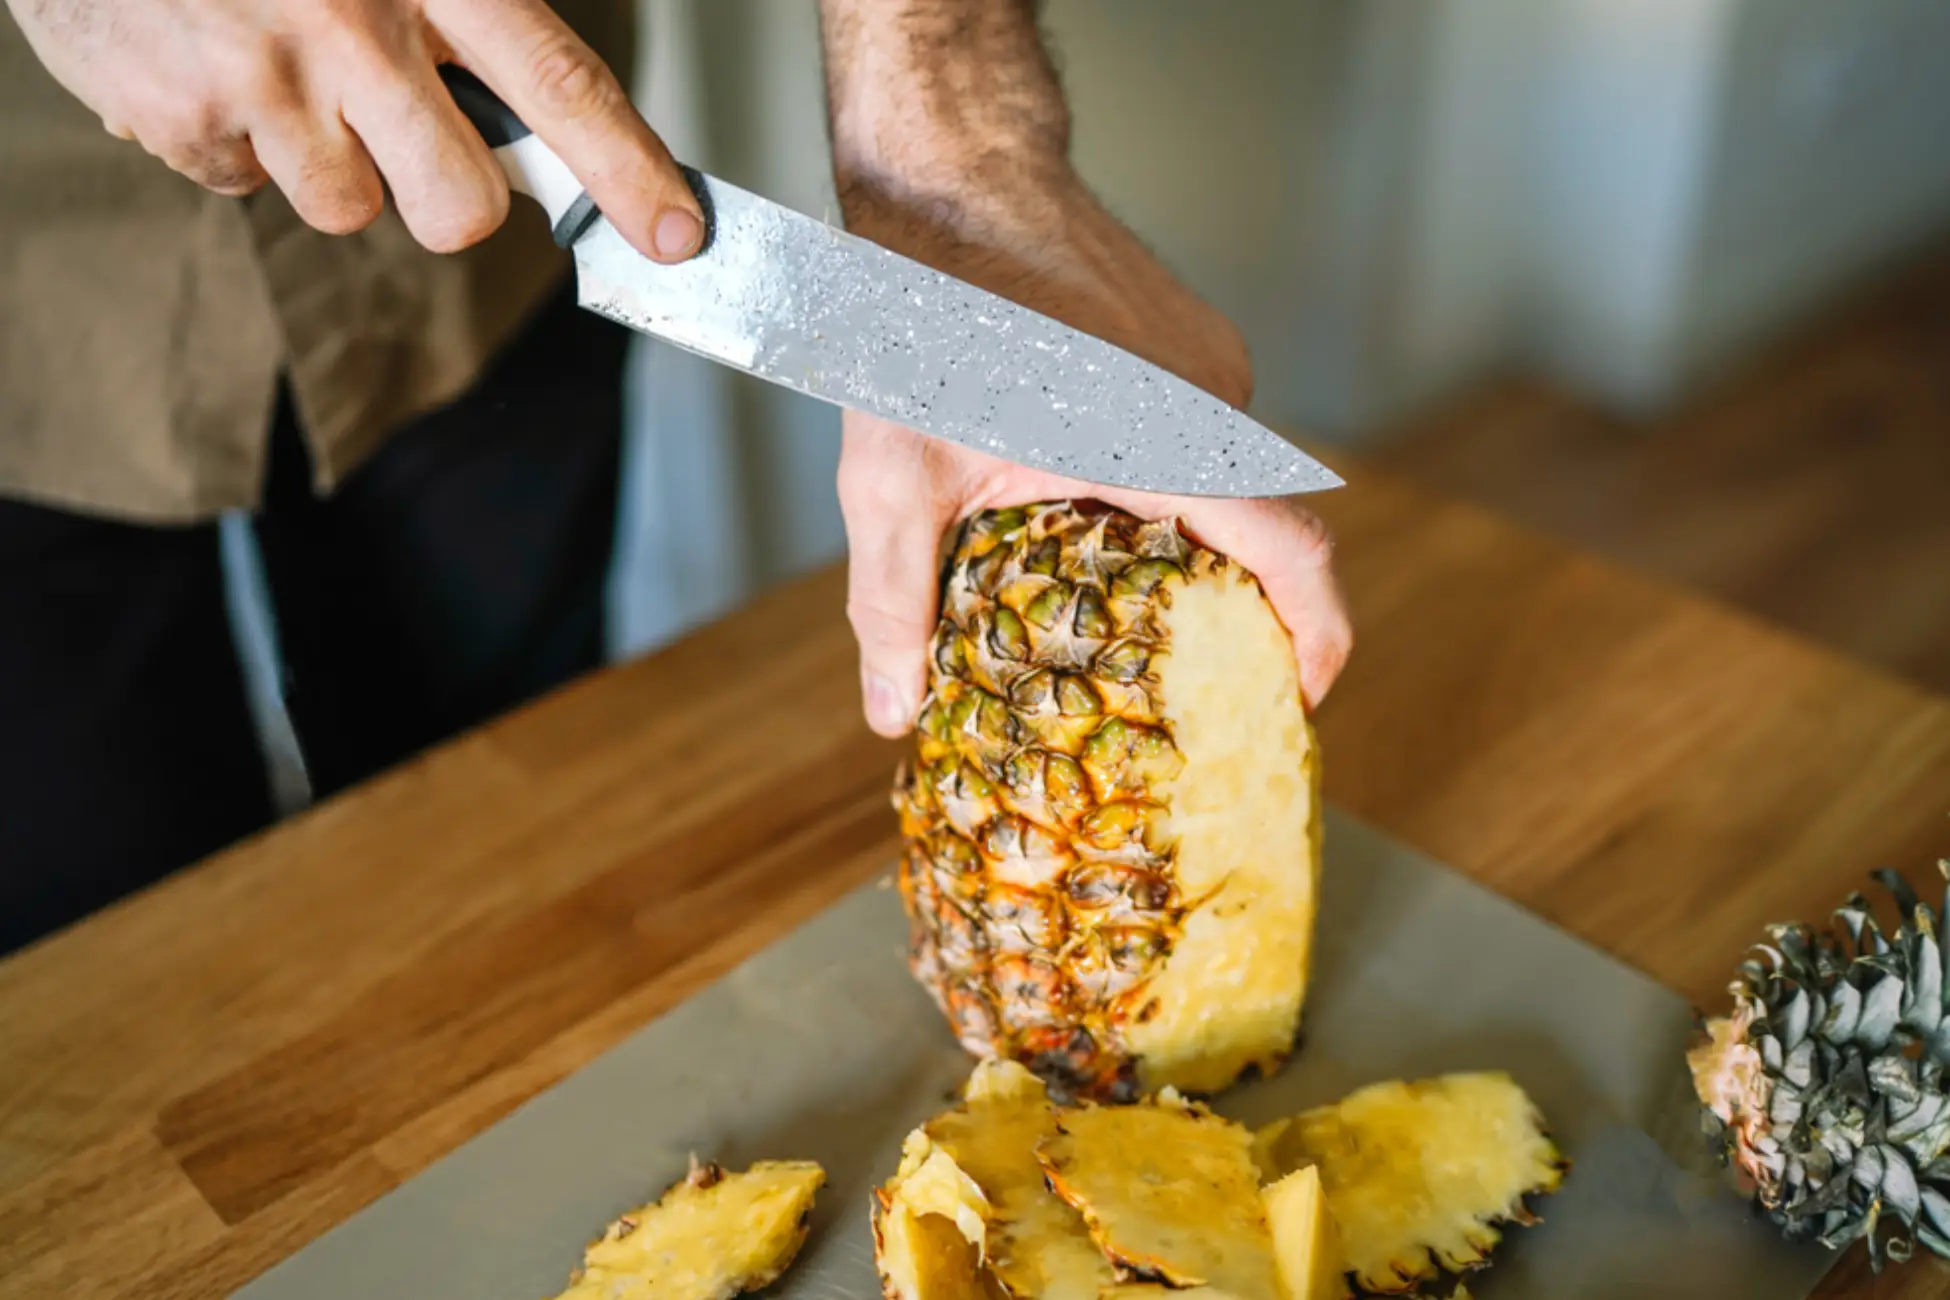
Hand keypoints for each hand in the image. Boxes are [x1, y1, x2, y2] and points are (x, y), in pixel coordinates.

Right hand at [8, 0, 703, 259]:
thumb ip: (466, 22)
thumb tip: (549, 127)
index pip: (559, 83)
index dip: (626, 169)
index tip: (677, 235)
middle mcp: (354, 21)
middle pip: (459, 207)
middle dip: (448, 200)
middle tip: (404, 132)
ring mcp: (263, 77)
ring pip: (349, 211)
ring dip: (329, 162)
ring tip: (284, 69)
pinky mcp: (184, 116)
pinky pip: (247, 186)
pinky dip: (239, 143)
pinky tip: (216, 66)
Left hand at [835, 173, 1352, 738]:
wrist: (950, 179)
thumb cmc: (918, 314)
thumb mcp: (891, 479)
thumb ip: (896, 603)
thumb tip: (895, 713)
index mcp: (1164, 442)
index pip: (1293, 554)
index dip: (1316, 640)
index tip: (1299, 699)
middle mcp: (1211, 400)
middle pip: (1258, 531)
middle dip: (1227, 610)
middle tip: (1169, 674)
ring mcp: (1212, 362)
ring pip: (1224, 483)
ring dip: (1183, 539)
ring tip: (1104, 585)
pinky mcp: (1196, 339)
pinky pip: (1202, 433)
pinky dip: (1165, 482)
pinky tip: (1086, 501)